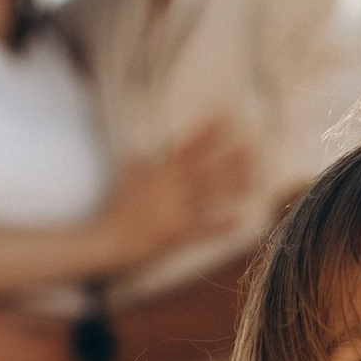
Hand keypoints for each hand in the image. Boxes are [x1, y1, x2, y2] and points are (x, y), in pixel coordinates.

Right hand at [98, 118, 252, 270]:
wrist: (105, 240)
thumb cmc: (113, 211)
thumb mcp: (123, 182)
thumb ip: (134, 167)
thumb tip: (137, 154)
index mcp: (157, 174)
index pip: (185, 149)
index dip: (205, 134)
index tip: (224, 119)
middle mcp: (168, 189)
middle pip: (204, 169)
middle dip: (228, 157)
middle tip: (252, 145)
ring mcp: (173, 211)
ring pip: (208, 195)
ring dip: (232, 186)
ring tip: (255, 177)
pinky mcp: (175, 234)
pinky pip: (202, 229)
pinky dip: (221, 224)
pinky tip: (240, 220)